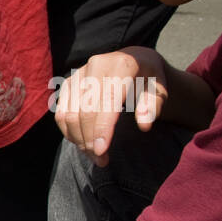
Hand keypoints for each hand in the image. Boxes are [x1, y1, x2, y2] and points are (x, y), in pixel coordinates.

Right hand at [54, 47, 167, 166]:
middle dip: (89, 140)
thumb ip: (153, 105)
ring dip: (78, 139)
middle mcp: (96, 66)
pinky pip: (61, 113)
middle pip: (85, 111)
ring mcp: (79, 74)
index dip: (102, 129)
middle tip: (101, 160)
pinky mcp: (68, 83)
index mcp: (121, 65)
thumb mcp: (160, 88)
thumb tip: (144, 125)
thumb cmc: (148, 78)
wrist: (133, 59)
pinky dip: (69, 131)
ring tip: (92, 155)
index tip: (102, 152)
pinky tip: (82, 143)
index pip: (107, 102)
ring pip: (69, 114)